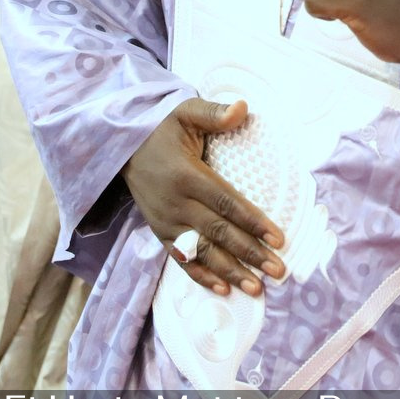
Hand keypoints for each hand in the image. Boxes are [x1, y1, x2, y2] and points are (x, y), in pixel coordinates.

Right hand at [122, 99, 284, 296]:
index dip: (252, 222)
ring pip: (201, 252)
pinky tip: (223, 289)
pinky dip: (201, 276)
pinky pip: (181, 259)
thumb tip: (243, 108)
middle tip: (278, 271)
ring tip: (256, 288)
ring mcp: (166, 221)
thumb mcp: (185, 112)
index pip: (226, 202)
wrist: (121, 147)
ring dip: (229, 272)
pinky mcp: (159, 231)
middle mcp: (176, 203)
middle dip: (249, 254)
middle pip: (218, 233)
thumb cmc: (161, 129)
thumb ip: (214, 113)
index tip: (278, 238)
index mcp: (187, 174)